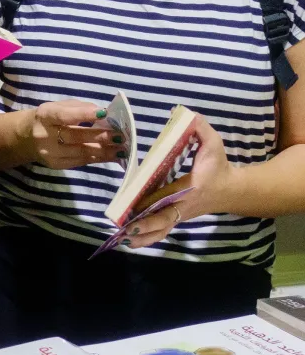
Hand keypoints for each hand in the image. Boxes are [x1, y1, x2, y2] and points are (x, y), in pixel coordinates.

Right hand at [24, 100, 120, 168]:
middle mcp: (45, 135)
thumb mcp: (58, 106)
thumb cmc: (48, 119)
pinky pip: (81, 162)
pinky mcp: (56, 165)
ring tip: (122, 148)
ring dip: (105, 151)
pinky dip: (98, 158)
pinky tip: (112, 156)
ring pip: (81, 152)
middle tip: (121, 135)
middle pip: (75, 136)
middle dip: (101, 136)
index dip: (84, 114)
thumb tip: (103, 114)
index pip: (64, 115)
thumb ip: (78, 108)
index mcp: (45, 116)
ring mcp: (50, 153)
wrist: (26, 138)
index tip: (104, 113)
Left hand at [123, 113, 234, 248]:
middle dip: (146, 227)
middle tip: (126, 230)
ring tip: (123, 240)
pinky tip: (130, 240)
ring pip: (161, 230)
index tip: (138, 210)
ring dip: (143, 237)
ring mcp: (179, 214)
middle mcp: (183, 205)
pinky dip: (147, 237)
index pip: (171, 198)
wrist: (231, 189)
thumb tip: (185, 114)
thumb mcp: (213, 144)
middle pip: (163, 220)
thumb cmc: (219, 166)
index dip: (157, 205)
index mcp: (190, 188)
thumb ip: (200, 128)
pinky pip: (161, 230)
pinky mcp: (176, 217)